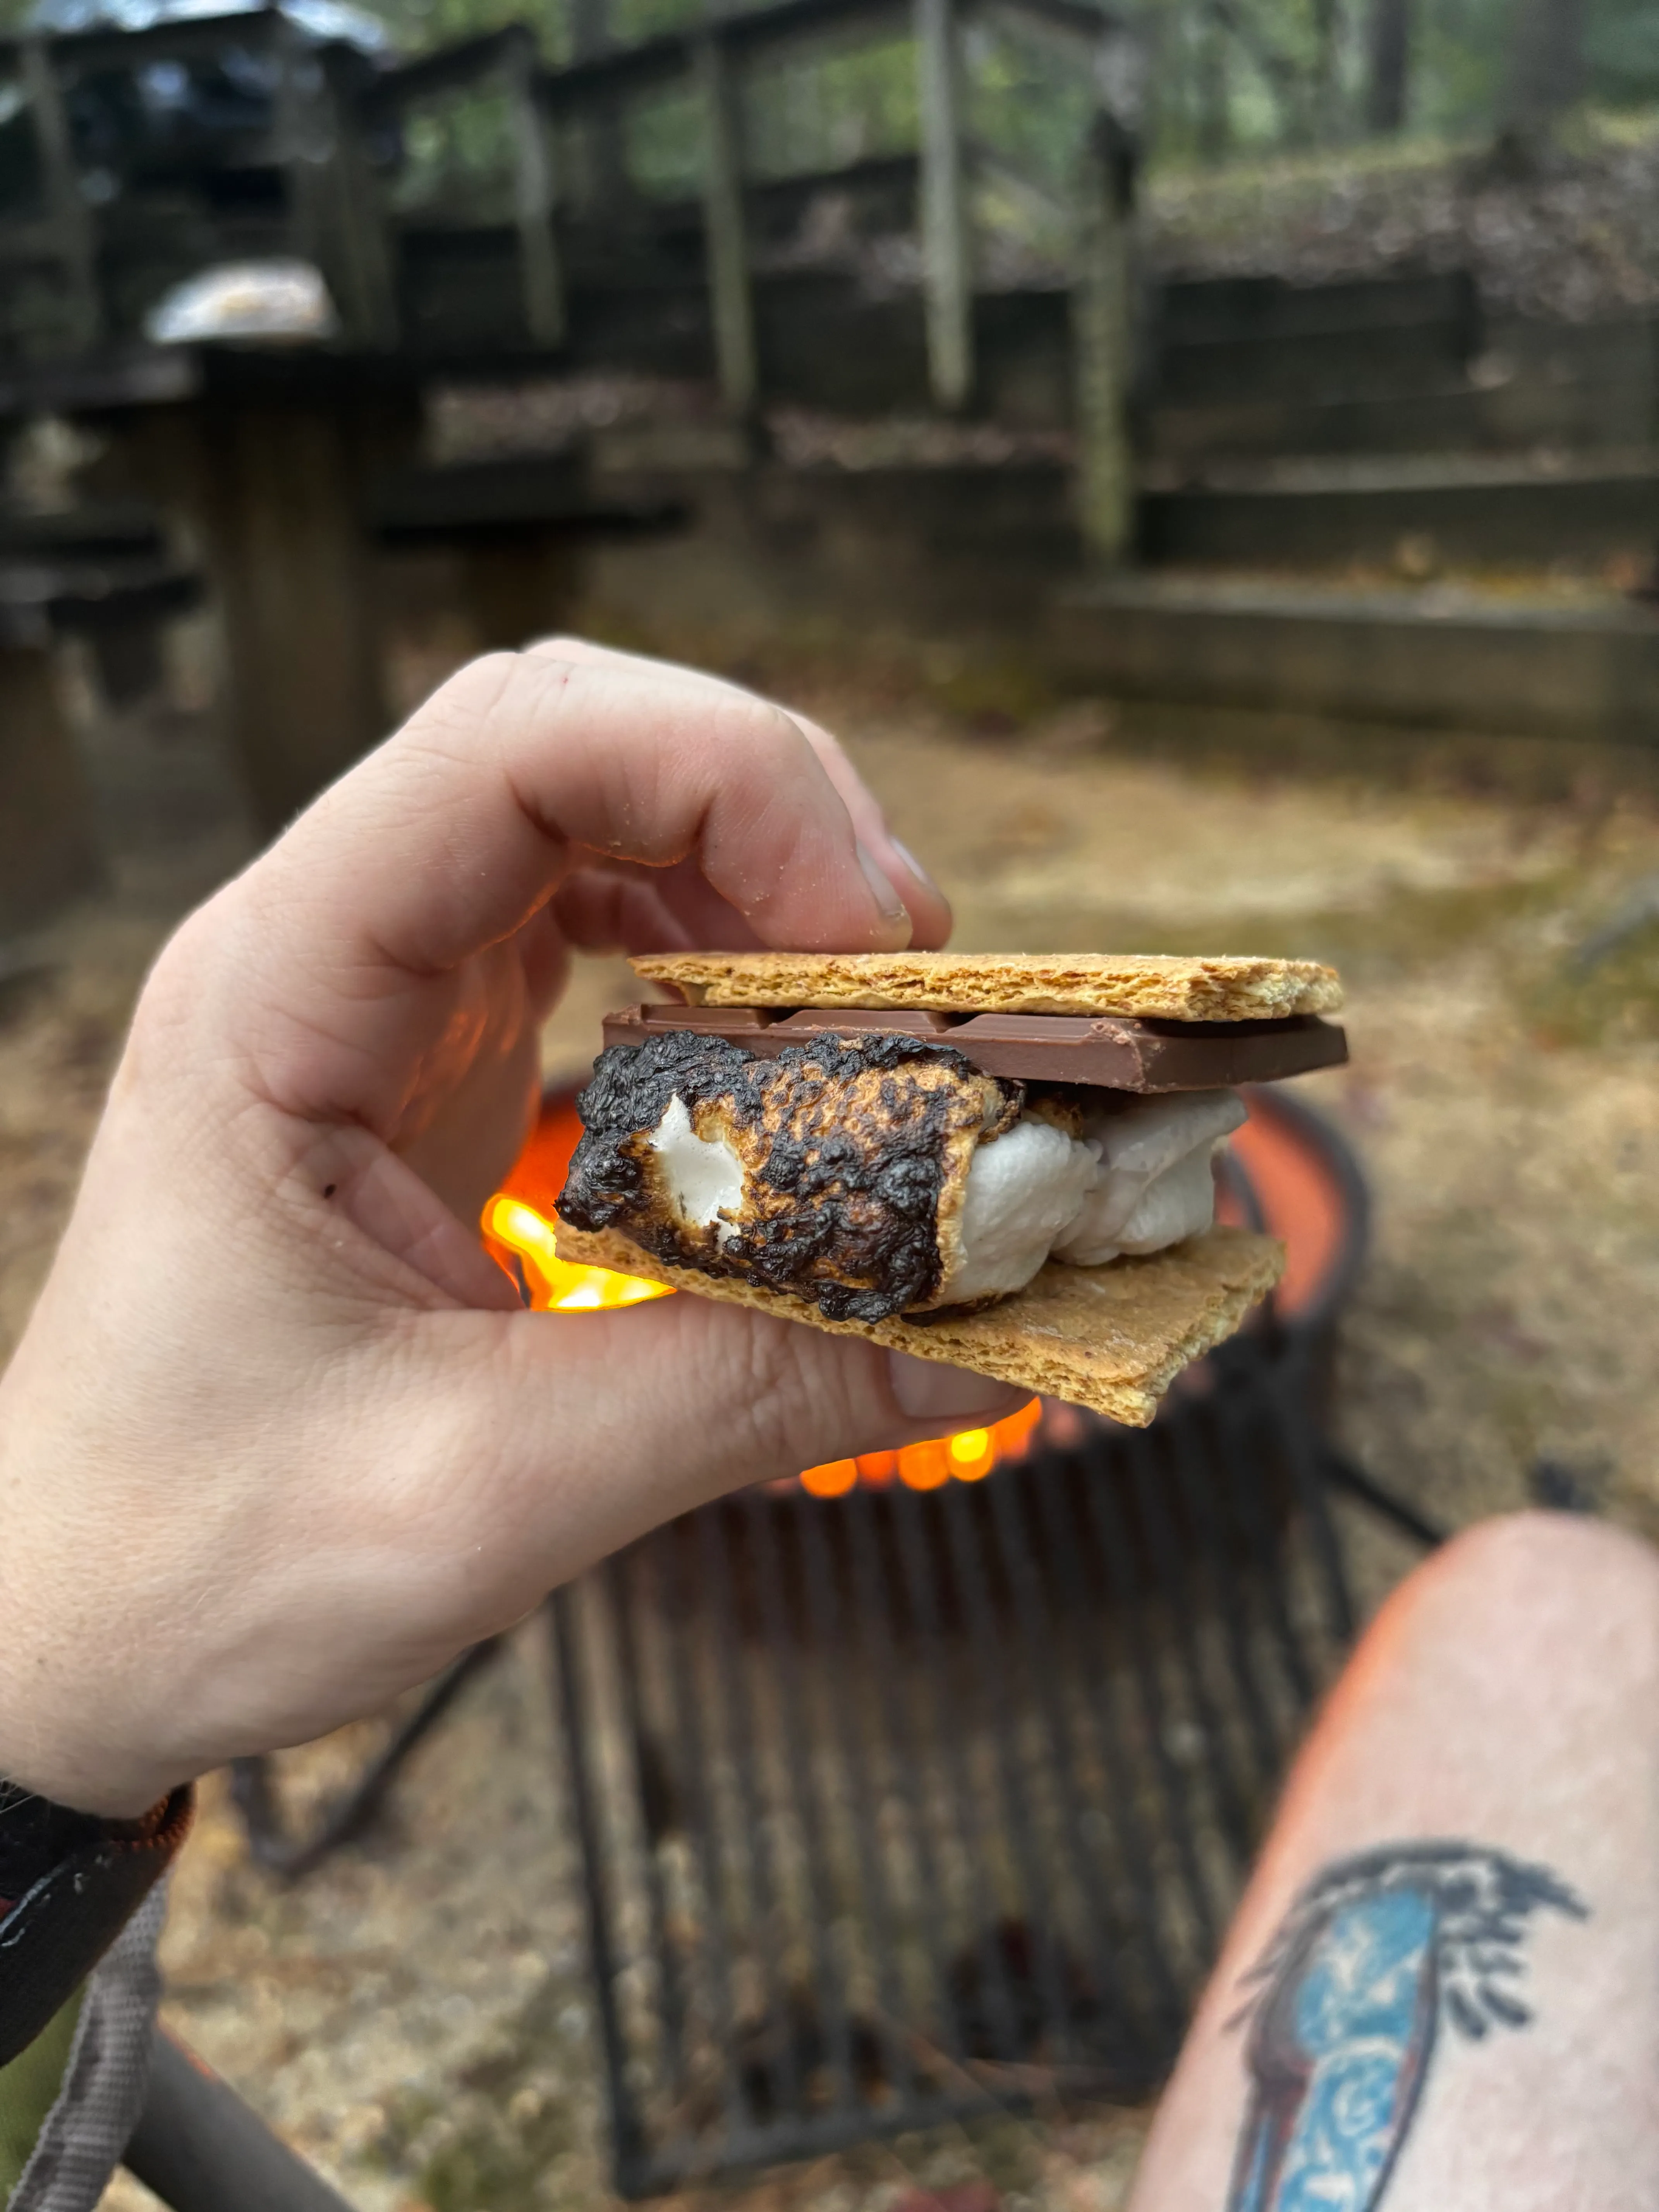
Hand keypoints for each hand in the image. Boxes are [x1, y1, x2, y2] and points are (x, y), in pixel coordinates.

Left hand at [0, 642, 1020, 1815]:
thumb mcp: (487, 1495)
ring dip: (755, 870)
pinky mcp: (431, 1055)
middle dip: (767, 810)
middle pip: (563, 734)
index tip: (872, 937)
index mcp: (276, 1003)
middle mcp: (321, 957)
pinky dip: (715, 946)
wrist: (84, 1614)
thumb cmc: (206, 1555)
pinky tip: (782, 1039)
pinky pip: (591, 918)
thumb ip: (745, 1397)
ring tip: (874, 1002)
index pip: (503, 749)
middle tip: (910, 970)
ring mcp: (377, 995)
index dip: (722, 781)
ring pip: (590, 807)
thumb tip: (981, 1327)